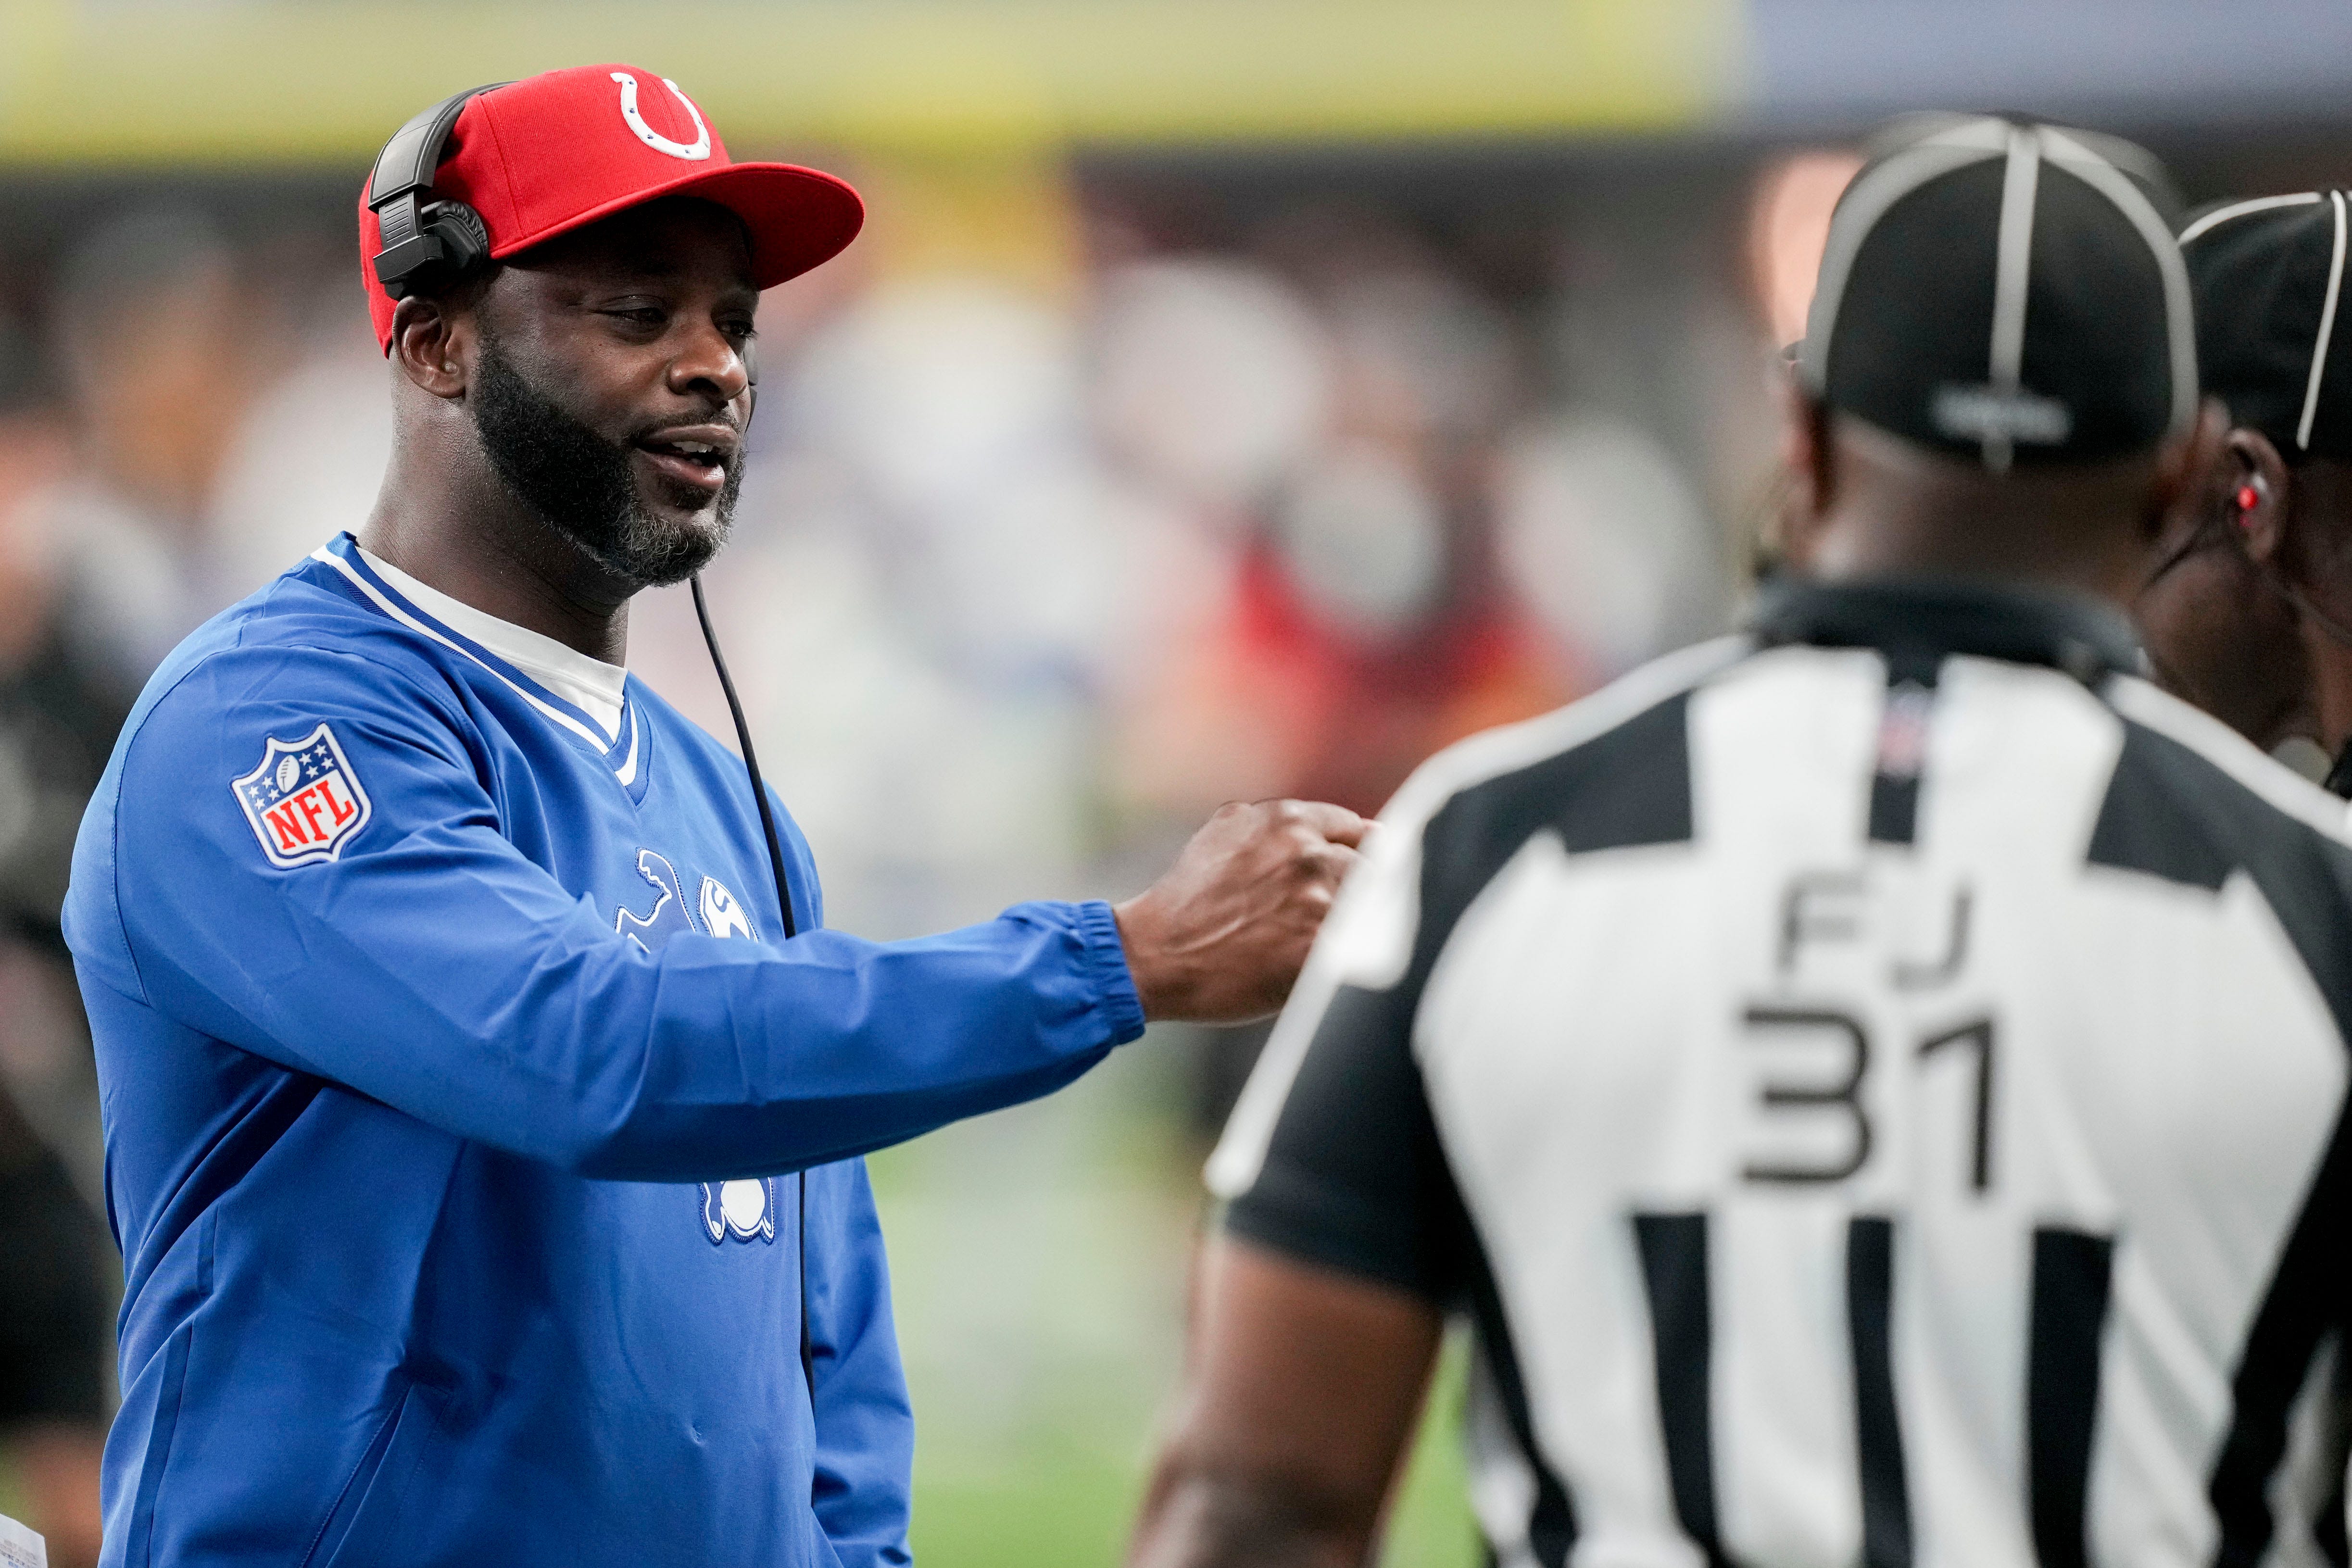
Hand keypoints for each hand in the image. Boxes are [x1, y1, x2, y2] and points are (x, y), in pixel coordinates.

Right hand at [1113, 800, 1369, 1023]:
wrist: (1155, 955)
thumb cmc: (1187, 900)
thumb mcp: (1224, 833)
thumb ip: (1278, 823)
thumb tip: (1345, 827)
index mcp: (1288, 820)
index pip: (1356, 831)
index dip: (1357, 858)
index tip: (1357, 879)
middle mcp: (1307, 851)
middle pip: (1372, 869)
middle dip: (1358, 894)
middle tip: (1338, 920)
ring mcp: (1316, 898)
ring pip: (1372, 910)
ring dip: (1358, 927)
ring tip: (1330, 946)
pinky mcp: (1319, 946)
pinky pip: (1361, 948)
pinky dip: (1353, 958)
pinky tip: (1331, 968)